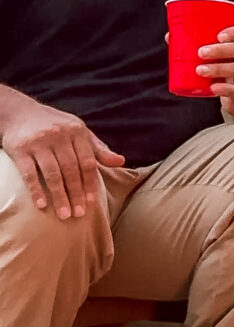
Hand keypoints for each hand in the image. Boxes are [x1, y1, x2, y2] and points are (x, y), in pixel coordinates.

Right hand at [0, 91, 123, 218]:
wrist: (19, 112)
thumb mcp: (78, 131)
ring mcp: (39, 142)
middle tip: (79, 214)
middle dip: (76, 194)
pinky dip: (36, 190)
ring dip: (59, 196)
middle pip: (71, 170)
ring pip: (52, 174)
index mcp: (77, 131)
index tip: (92, 203)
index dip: (90, 184)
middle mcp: (59, 135)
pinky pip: (29, 173)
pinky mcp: (20, 149)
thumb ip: (98, 148)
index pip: (87, 162)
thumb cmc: (55, 125)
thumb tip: (121, 161)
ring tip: (64, 215)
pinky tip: (42, 205)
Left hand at [198, 21, 233, 123]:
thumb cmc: (226, 71)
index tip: (219, 35)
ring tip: (200, 70)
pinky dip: (225, 88)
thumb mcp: (218, 58)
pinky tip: (213, 88)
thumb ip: (197, 46)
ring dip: (218, 68)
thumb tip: (170, 36)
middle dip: (220, 50)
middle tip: (201, 52)